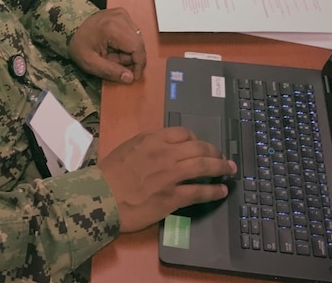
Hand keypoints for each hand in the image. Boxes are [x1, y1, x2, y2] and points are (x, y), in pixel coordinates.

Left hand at [68, 7, 145, 83]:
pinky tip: (113, 46)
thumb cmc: (78, 44)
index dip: (139, 65)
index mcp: (113, 28)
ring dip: (127, 51)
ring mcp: (122, 14)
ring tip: (111, 54)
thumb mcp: (90, 63)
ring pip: (136, 39)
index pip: (138, 48)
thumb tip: (130, 78)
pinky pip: (132, 33)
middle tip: (113, 62)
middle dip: (129, 58)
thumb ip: (111, 71)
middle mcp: (121, 17)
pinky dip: (125, 43)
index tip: (133, 77)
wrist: (70, 26)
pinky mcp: (122, 14)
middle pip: (138, 44)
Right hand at [99, 126, 236, 232]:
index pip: (183, 133)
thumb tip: (165, 146)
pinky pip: (198, 192)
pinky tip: (221, 191)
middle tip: (223, 157)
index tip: (200, 146)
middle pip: (198, 148)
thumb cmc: (110, 172)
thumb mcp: (129, 147)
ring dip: (220, 168)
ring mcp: (170, 175)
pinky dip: (213, 191)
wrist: (102, 197)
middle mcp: (165, 153)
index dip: (196, 139)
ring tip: (229, 170)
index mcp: (153, 139)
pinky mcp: (172, 197)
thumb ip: (149, 144)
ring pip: (203, 166)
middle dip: (214, 152)